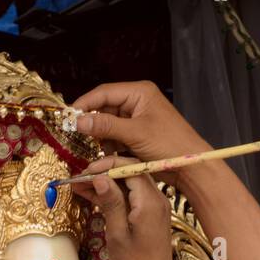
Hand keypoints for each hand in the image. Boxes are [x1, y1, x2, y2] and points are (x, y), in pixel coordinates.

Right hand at [70, 156, 173, 259]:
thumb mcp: (117, 234)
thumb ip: (111, 203)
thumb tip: (100, 178)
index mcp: (149, 202)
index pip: (129, 168)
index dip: (105, 166)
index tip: (84, 173)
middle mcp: (156, 199)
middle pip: (130, 173)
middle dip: (104, 173)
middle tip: (79, 180)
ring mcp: (155, 206)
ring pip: (129, 184)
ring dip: (107, 184)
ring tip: (81, 188)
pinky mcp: (151, 215)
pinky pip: (132, 197)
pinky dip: (114, 195)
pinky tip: (94, 197)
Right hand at [72, 81, 208, 165]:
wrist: (191, 167)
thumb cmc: (170, 144)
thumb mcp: (135, 133)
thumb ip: (106, 126)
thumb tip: (78, 121)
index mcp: (139, 93)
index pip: (104, 92)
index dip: (85, 103)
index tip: (68, 116)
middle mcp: (137, 103)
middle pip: (105, 108)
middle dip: (93, 123)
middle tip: (76, 135)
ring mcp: (138, 120)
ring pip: (109, 125)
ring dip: (102, 137)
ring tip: (96, 148)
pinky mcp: (138, 136)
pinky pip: (116, 137)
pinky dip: (110, 145)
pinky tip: (109, 155)